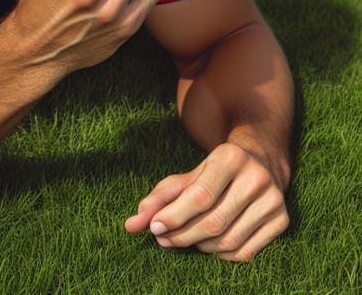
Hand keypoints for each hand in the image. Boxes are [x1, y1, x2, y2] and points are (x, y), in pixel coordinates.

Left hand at [124, 142, 289, 261]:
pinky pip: (246, 252)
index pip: (200, 196)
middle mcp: (256, 177)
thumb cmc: (215, 170)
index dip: (175, 216)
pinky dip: (221, 255)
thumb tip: (131, 225)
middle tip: (163, 239)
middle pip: (214, 221)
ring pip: (229, 240)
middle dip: (183, 235)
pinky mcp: (282, 220)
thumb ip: (159, 197)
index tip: (154, 227)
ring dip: (199, 246)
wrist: (259, 159)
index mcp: (230, 157)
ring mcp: (274, 200)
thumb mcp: (188, 175)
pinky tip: (207, 245)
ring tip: (183, 240)